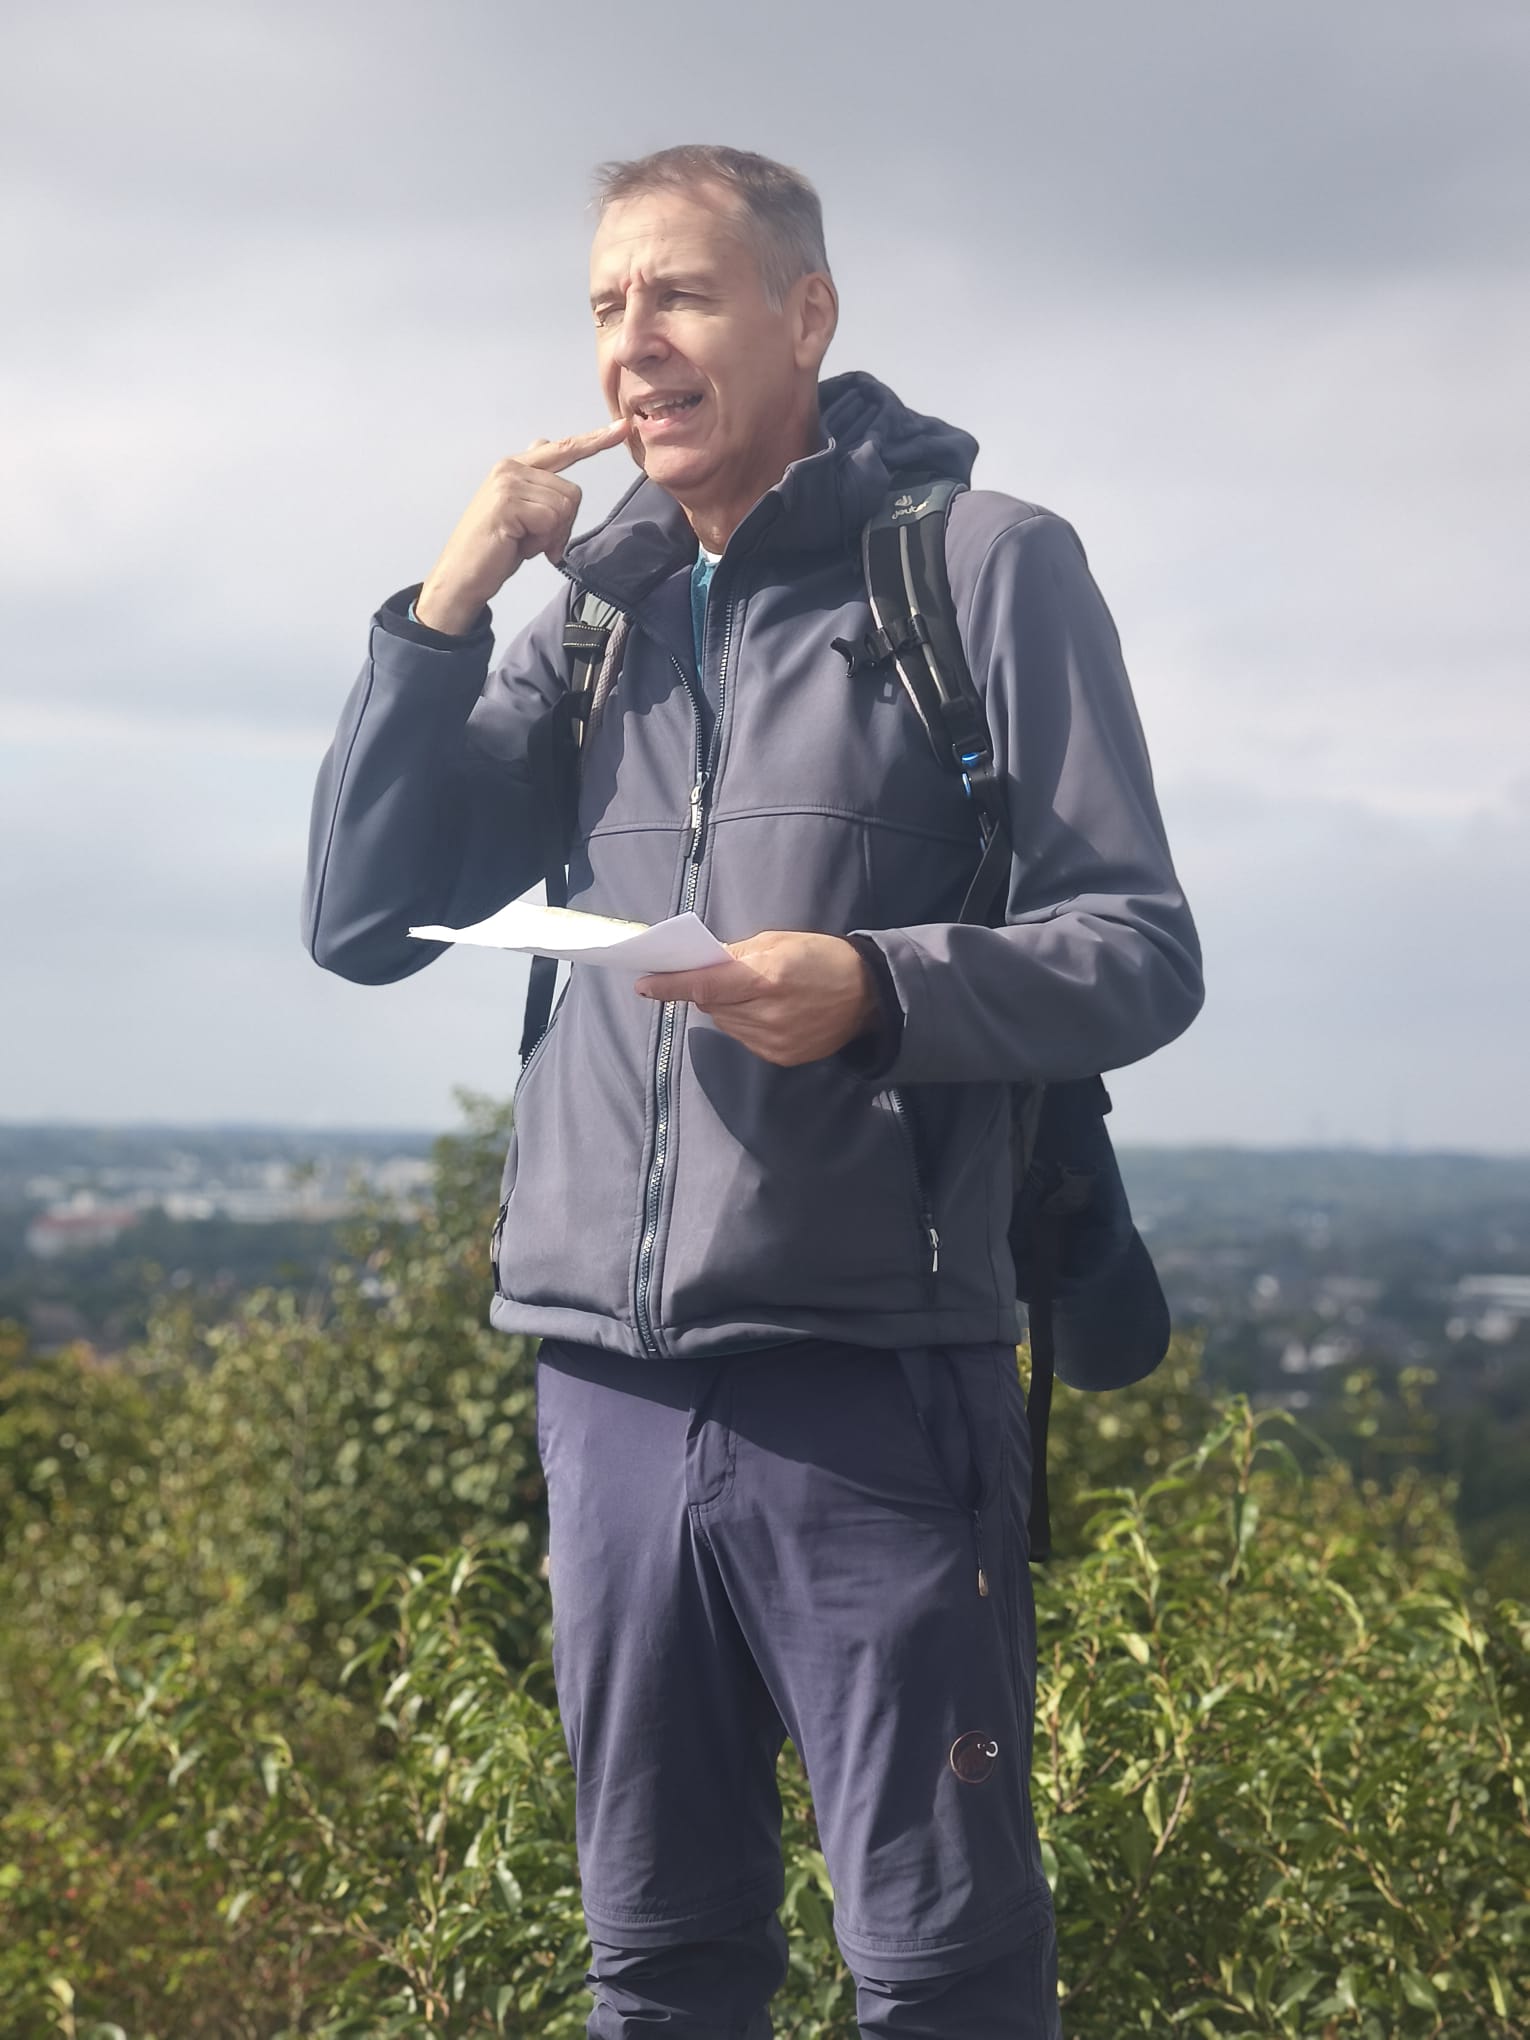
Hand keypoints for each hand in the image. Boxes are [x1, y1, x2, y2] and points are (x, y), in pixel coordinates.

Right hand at [414, 418, 631, 632]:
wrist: (460, 577)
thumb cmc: (492, 550)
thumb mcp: (519, 510)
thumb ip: (535, 481)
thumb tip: (544, 442)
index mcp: (514, 467)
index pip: (563, 449)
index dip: (595, 441)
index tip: (623, 428)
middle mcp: (510, 467)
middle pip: (572, 491)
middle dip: (563, 525)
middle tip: (537, 543)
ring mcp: (508, 482)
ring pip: (564, 507)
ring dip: (551, 535)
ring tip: (522, 543)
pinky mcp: (508, 502)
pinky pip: (551, 520)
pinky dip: (541, 542)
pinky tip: (517, 546)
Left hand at [635, 931, 878, 1066]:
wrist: (869, 995)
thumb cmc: (822, 957)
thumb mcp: (778, 941)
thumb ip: (735, 955)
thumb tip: (699, 964)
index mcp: (767, 978)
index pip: (706, 986)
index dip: (671, 986)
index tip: (644, 984)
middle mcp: (768, 1014)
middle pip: (712, 1006)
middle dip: (707, 991)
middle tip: (718, 976)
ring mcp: (774, 1040)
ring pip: (726, 1024)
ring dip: (726, 1008)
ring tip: (752, 993)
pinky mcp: (781, 1056)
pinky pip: (744, 1038)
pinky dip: (744, 1023)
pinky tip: (767, 1011)